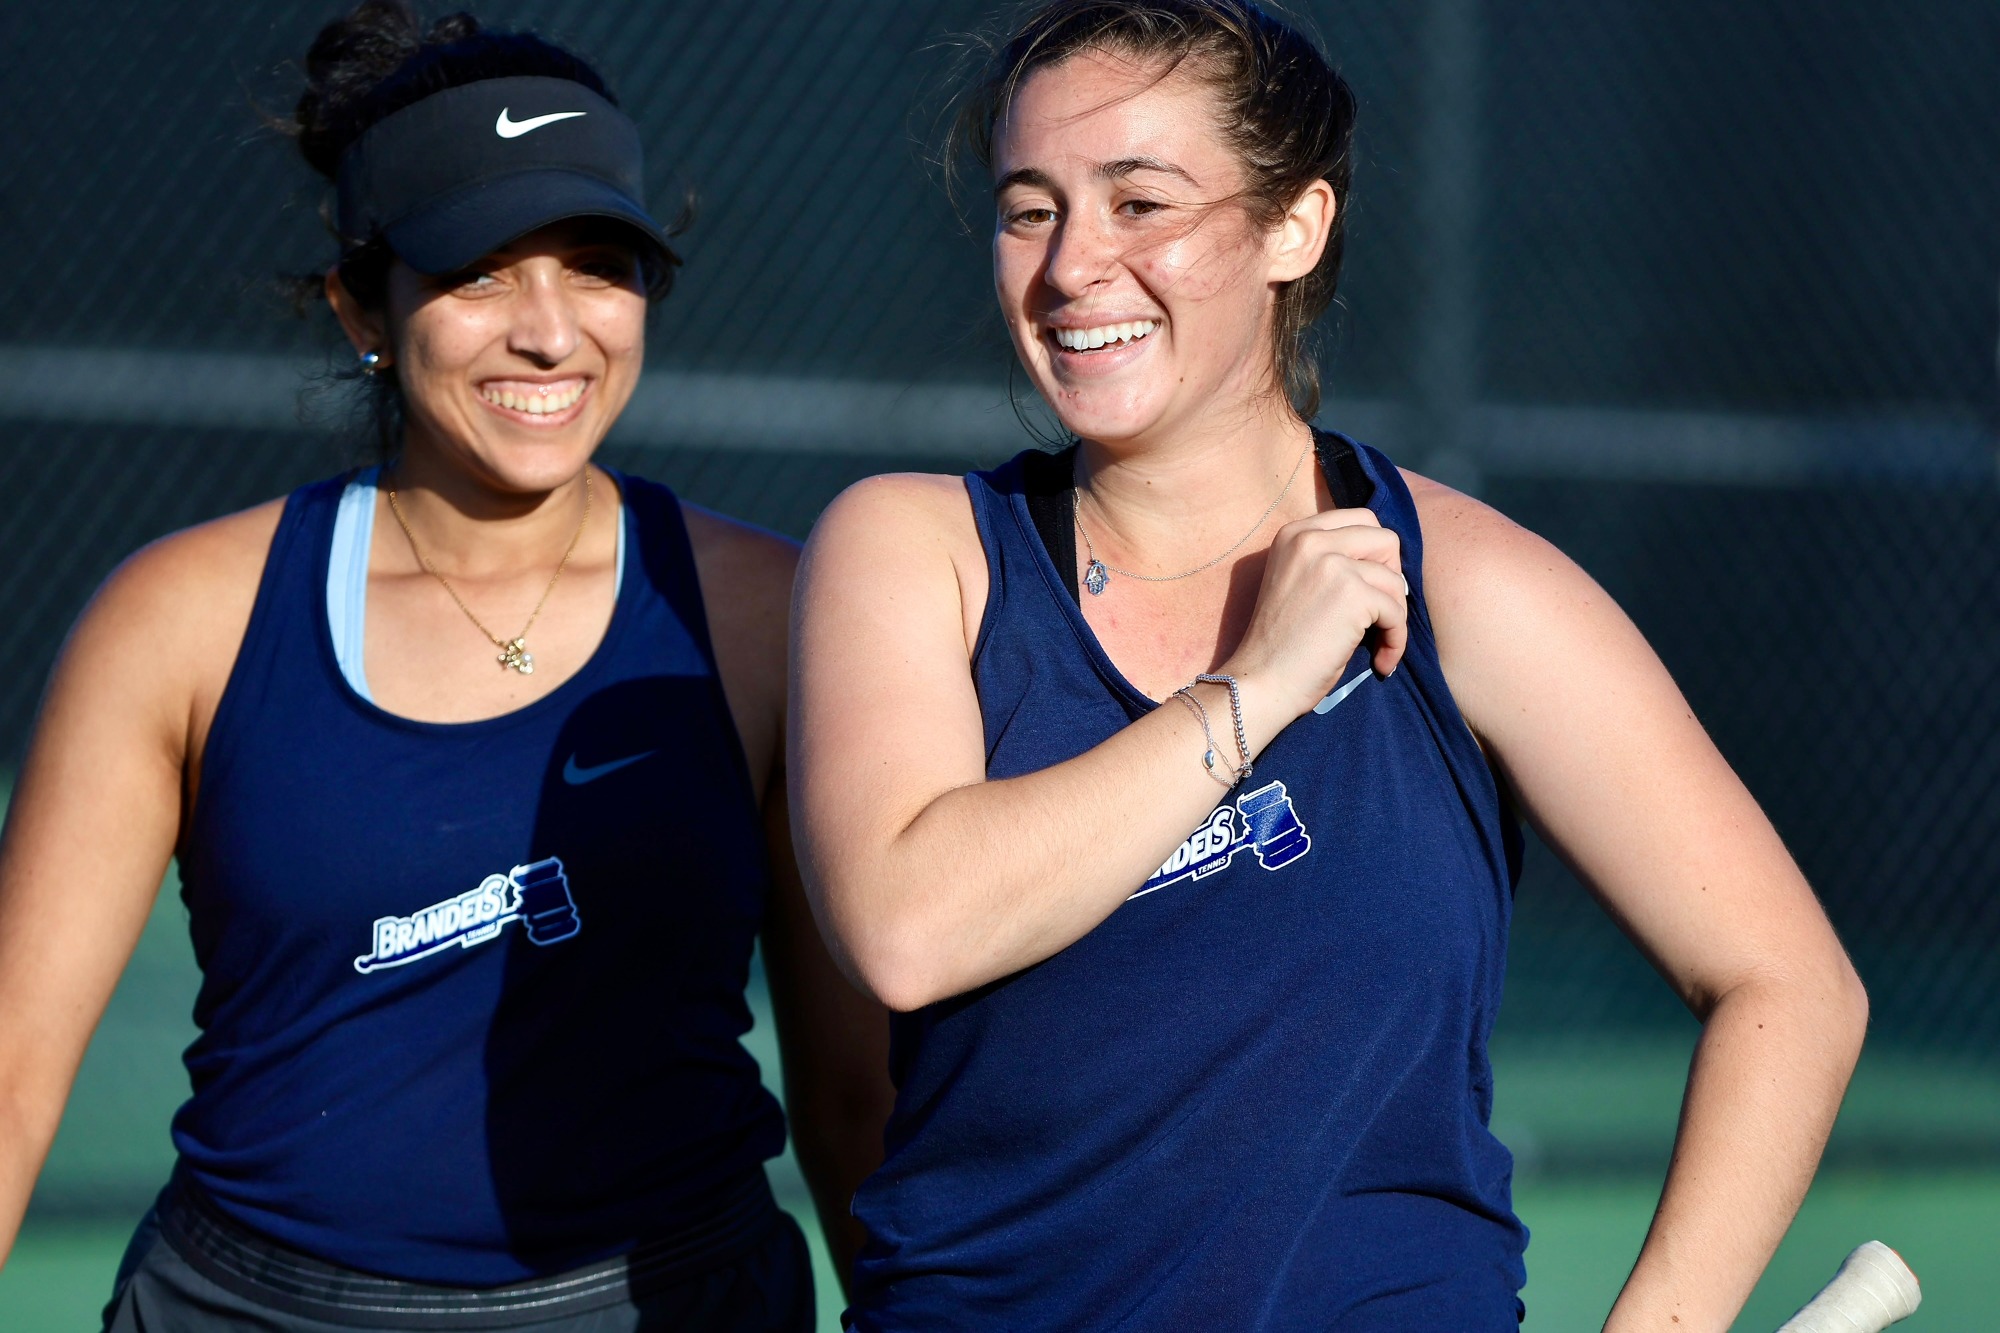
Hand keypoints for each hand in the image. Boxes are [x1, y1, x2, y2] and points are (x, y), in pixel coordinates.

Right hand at [1222, 508, 1406, 734]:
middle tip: (1379, 612)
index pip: (1361, 519)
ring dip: (1394, 616)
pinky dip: (1396, 640)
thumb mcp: (1298, 582)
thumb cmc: (1281, 645)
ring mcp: (1332, 564)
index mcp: (1295, 533)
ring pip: (1396, 579)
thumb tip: (1390, 561)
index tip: (1371, 589)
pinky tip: (1382, 661)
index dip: (1376, 556)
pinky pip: (1397, 612)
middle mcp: (1311, 540)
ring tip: (1378, 644)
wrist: (1261, 682)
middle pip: (1386, 539)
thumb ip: (1330, 560)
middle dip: (1391, 578)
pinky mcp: (1352, 593)